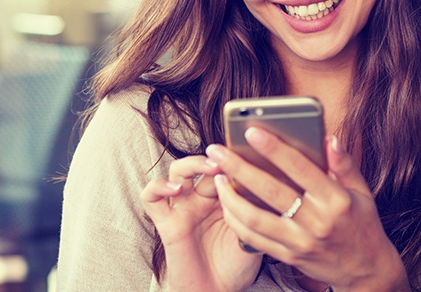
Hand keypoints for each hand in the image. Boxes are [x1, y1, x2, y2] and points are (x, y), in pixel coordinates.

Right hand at [141, 155, 261, 290]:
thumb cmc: (237, 267)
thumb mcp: (255, 235)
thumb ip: (256, 213)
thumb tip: (269, 189)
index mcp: (224, 197)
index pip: (225, 168)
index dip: (233, 159)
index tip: (247, 155)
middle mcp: (202, 199)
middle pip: (202, 163)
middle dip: (216, 158)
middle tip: (228, 159)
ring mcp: (183, 209)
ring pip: (178, 171)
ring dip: (191, 163)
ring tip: (209, 167)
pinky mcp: (166, 223)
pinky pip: (151, 198)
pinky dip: (158, 186)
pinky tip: (175, 189)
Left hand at [207, 129, 409, 291]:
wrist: (366, 273)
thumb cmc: (362, 225)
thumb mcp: (362, 192)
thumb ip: (344, 164)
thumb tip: (329, 138)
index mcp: (335, 200)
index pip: (300, 168)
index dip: (274, 148)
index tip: (251, 130)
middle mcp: (316, 221)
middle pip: (270, 190)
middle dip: (239, 168)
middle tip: (217, 150)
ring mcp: (300, 242)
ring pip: (255, 218)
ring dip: (230, 196)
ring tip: (217, 177)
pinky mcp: (289, 256)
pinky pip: (254, 238)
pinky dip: (236, 220)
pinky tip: (227, 204)